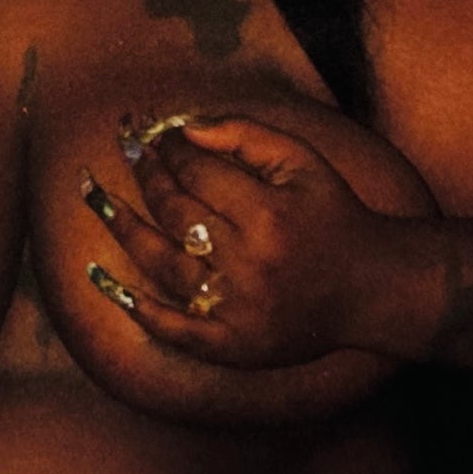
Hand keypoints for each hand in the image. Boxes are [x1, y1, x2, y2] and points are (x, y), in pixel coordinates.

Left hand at [80, 115, 404, 368]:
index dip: (168, 149)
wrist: (372, 288)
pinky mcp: (234, 346)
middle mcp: (249, 263)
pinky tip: (109, 284)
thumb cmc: (334, 215)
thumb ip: (244, 134)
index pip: (196, 173)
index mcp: (268, 214)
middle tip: (129, 154)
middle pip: (175, 214)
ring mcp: (238, 309)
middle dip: (147, 177)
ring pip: (163, 265)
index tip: (153, 133)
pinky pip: (176, 330)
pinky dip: (141, 309)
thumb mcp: (303, 161)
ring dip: (126, 230)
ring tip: (100, 200)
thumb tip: (182, 127)